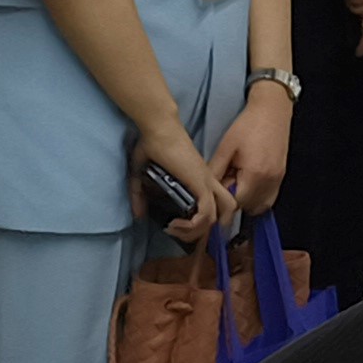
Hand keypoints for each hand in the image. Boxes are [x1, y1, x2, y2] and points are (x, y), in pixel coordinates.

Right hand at [138, 116, 236, 240]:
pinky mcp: (201, 183)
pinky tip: (174, 224)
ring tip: (173, 228)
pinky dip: (193, 225)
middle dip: (202, 232)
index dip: (202, 223)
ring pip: (217, 217)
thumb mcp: (141, 175)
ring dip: (195, 232)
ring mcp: (206, 182)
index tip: (178, 228)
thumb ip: (140, 195)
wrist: (159, 129)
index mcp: (199, 180)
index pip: (216, 205)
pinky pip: (207, 212)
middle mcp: (207, 182)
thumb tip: (138, 215)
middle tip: (178, 233)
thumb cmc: (152, 146)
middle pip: (224, 213)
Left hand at [217, 83, 291, 217]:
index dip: (223, 201)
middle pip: (248, 208)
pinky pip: (269, 199)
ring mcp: (278, 180)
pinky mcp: (282, 176)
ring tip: (237, 184)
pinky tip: (248, 184)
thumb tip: (205, 192)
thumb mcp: (225, 148)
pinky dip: (257, 198)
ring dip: (246, 202)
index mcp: (254, 174)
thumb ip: (214, 172)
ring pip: (260, 206)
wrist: (272, 109)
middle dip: (234, 201)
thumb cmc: (247, 125)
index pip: (236, 204)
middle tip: (226, 183)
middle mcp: (269, 182)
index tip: (216, 191)